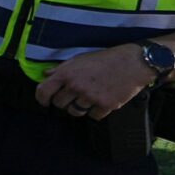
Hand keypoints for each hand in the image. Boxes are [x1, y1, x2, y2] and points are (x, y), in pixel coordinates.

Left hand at [34, 44, 153, 120]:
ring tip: (87, 98)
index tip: (44, 102)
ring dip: (78, 107)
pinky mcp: (106, 106)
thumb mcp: (79, 59)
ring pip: (75, 112)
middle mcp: (77, 86)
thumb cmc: (106, 59)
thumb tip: (45, 74)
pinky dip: (95, 111)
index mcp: (67, 73)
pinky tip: (100, 101)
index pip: (44, 91)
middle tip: (73, 95)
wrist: (133, 63)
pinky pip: (93, 116)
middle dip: (64, 101)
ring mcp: (91, 97)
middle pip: (60, 104)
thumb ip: (61, 68)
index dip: (41, 99)